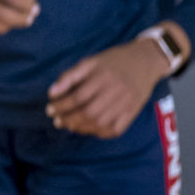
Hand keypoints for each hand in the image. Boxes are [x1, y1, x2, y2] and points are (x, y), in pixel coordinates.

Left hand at [45, 39, 167, 138]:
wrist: (145, 61)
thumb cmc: (112, 61)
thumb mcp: (89, 62)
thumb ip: (69, 76)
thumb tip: (52, 93)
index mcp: (103, 76)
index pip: (77, 97)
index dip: (61, 105)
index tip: (50, 109)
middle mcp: (115, 91)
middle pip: (88, 112)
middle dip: (69, 119)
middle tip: (57, 121)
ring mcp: (126, 104)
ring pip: (100, 123)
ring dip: (81, 128)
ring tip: (69, 125)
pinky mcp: (133, 112)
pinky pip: (115, 130)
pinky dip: (99, 133)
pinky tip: (88, 129)